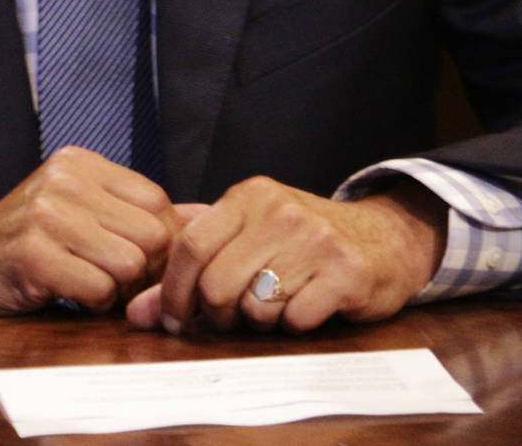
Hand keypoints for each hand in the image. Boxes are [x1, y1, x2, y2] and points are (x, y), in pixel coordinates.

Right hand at [0, 147, 196, 317]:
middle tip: (114, 281)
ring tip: (88, 284)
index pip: (156, 201)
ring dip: (115, 290)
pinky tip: (68, 294)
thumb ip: (139, 212)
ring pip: (129, 264)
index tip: (138, 260)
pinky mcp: (33, 254)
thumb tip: (208, 216)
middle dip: (142, 270)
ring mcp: (46, 215)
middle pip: (150, 235)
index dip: (159, 241)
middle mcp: (64, 180)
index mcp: (79, 163)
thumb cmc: (27, 242)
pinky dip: (91, 304)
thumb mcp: (80, 211)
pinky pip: (97, 289)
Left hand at [125, 176, 447, 333]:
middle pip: (216, 282)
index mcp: (249, 196)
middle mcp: (281, 210)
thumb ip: (189, 270)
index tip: (175, 317)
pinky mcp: (347, 271)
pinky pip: (295, 318)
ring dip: (258, 321)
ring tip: (275, 306)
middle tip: (230, 320)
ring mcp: (316, 239)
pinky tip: (307, 307)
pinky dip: (294, 325)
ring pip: (255, 306)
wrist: (384, 238)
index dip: (173, 290)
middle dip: (216, 315)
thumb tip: (137, 313)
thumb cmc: (301, 243)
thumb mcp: (246, 239)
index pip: (189, 244)